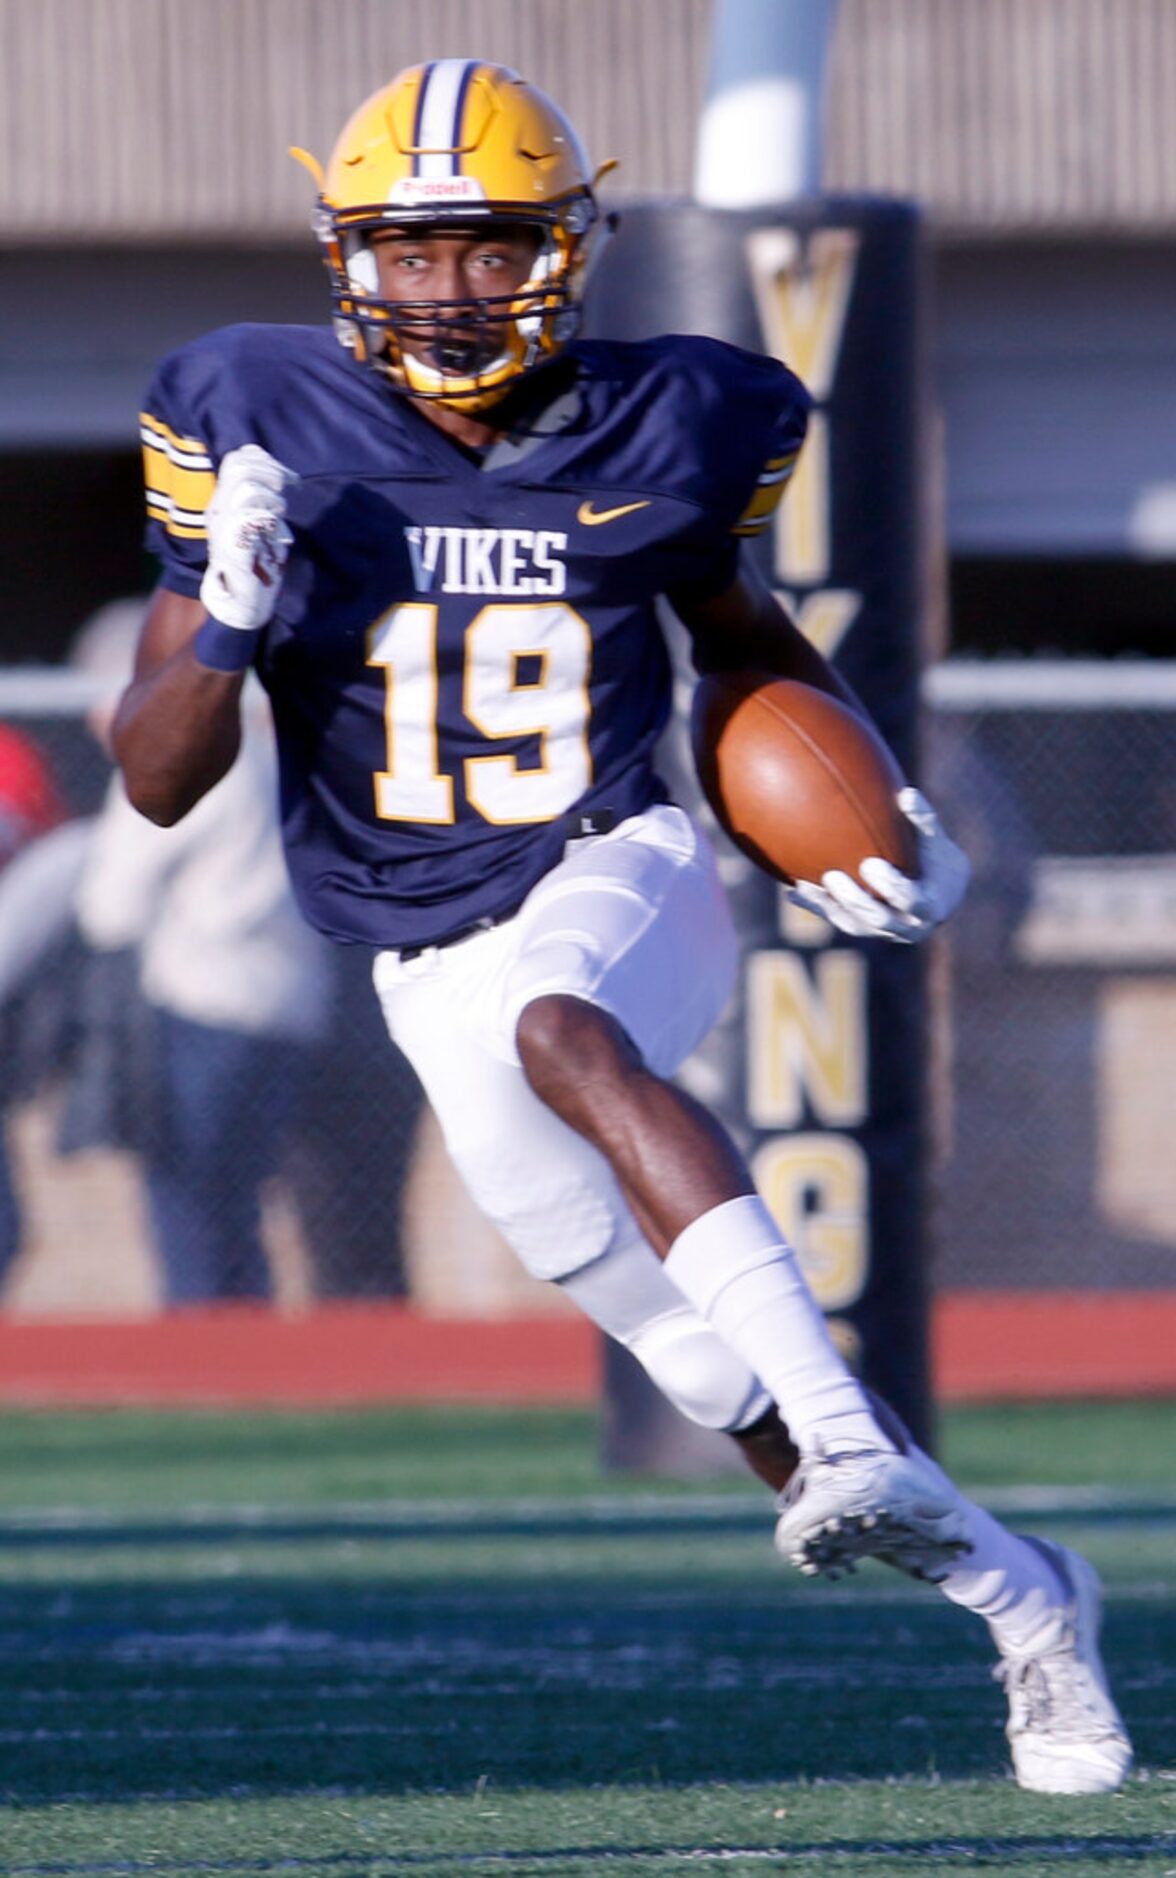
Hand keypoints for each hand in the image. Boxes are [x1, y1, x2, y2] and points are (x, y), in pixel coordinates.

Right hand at [199, 445, 295, 631]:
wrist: (243, 600)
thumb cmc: (256, 562)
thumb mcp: (259, 522)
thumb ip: (263, 499)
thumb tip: (282, 475)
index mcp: (222, 501)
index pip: (236, 459)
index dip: (264, 459)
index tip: (288, 477)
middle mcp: (218, 509)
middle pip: (239, 465)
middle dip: (271, 471)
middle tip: (288, 490)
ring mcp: (222, 525)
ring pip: (247, 487)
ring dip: (273, 497)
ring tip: (280, 515)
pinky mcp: (232, 543)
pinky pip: (251, 516)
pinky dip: (270, 520)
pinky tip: (277, 534)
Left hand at [788, 788, 970, 943]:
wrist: (939, 892)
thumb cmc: (936, 859)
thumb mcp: (935, 840)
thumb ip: (923, 820)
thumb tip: (907, 793)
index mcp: (929, 906)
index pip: (910, 900)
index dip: (891, 887)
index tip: (871, 864)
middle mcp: (907, 927)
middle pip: (878, 918)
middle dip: (854, 900)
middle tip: (832, 877)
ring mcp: (883, 932)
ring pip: (853, 924)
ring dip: (827, 906)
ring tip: (804, 886)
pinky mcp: (864, 930)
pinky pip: (838, 919)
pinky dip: (817, 907)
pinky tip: (794, 892)